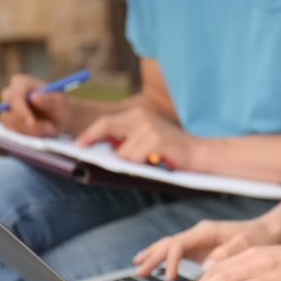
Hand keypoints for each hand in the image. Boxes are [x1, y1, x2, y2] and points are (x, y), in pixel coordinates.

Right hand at [0, 74, 77, 135]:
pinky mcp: (9, 122)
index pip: (14, 96)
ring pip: (9, 124)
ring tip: (51, 130)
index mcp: (21, 83)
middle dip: (26, 124)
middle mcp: (10, 95)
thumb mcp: (62, 104)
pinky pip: (12, 132)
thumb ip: (50, 99)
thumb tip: (33, 97)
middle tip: (47, 129)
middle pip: (7, 111)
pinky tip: (44, 134)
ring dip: (31, 131)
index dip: (20, 109)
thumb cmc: (63, 108)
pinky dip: (28, 136)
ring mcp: (8, 109)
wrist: (65, 120)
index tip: (31, 122)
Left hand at [75, 107, 194, 167]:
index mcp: (138, 115)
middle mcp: (142, 116)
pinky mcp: (157, 140)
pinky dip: (141, 165)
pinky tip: (155, 163)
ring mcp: (149, 127)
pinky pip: (135, 158)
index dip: (90, 133)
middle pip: (107, 126)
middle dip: (92, 138)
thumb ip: (127, 140)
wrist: (201, 154)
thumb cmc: (172, 152)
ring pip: (123, 152)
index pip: (106, 121)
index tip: (78, 144)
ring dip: (130, 163)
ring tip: (147, 162)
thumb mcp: (147, 140)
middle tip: (81, 149)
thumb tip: (104, 147)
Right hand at [133, 218, 278, 280]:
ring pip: (169, 246)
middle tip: (138, 272)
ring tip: (138, 268)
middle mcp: (199, 233)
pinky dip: (164, 259)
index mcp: (206, 232)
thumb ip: (227, 253)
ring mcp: (198, 240)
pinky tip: (155, 267)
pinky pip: (177, 252)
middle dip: (153, 257)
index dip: (171, 261)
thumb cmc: (257, 238)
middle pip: (169, 244)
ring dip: (154, 256)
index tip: (169, 278)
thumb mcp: (246, 245)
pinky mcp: (201, 248)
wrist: (268, 231)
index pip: (180, 244)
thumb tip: (206, 267)